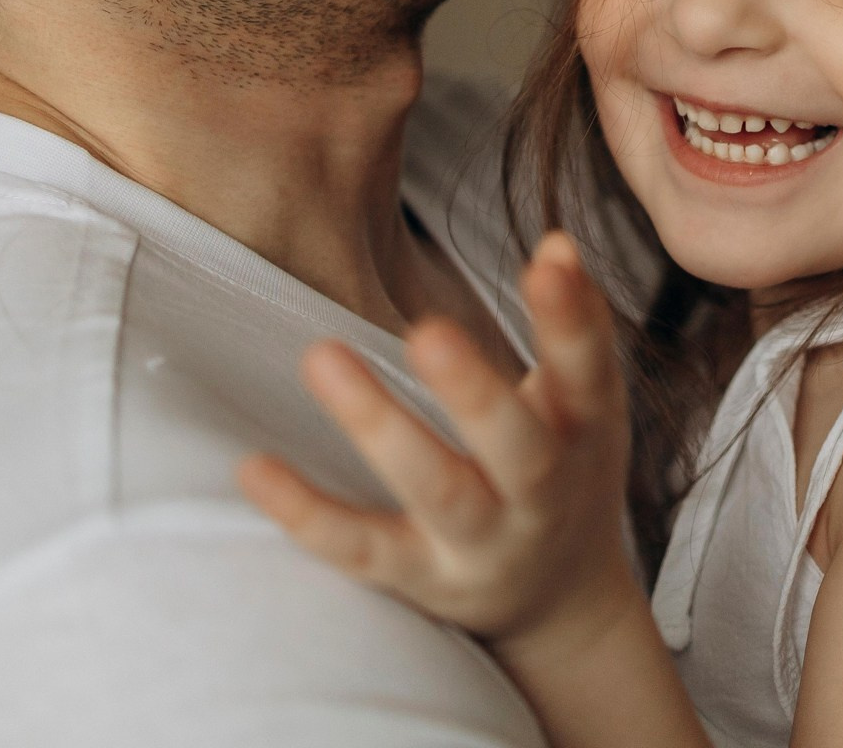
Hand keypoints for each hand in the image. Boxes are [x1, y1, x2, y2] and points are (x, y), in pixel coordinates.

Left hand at [239, 232, 636, 648]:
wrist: (559, 598)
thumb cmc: (565, 467)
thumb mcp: (586, 401)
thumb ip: (574, 318)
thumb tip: (558, 243)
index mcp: (585, 435)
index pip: (588, 374)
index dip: (571, 321)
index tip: (549, 261)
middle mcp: (541, 498)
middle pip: (517, 449)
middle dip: (474, 391)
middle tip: (428, 330)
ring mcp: (479, 545)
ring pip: (434, 492)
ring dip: (379, 427)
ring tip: (322, 356)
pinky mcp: (419, 579)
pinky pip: (360, 549)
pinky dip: (307, 512)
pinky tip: (254, 465)